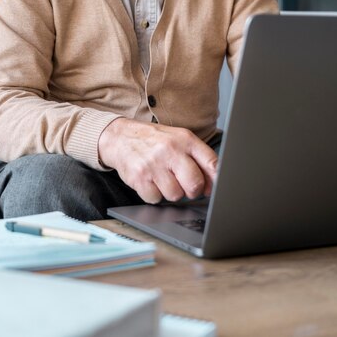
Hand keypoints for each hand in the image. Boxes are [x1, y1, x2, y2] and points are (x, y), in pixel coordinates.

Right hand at [98, 117, 217, 203]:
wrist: (121, 137)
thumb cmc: (155, 141)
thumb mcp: (179, 140)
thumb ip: (199, 159)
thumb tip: (214, 186)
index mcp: (185, 139)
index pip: (211, 162)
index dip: (215, 180)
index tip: (212, 187)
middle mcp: (170, 150)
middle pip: (195, 184)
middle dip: (192, 190)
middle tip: (184, 185)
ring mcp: (154, 164)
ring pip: (176, 195)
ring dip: (171, 192)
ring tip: (163, 178)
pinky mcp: (139, 178)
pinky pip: (156, 199)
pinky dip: (154, 194)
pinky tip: (150, 181)